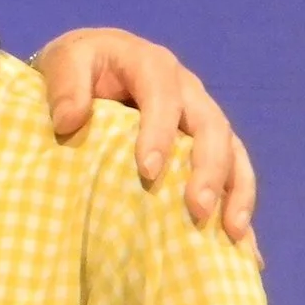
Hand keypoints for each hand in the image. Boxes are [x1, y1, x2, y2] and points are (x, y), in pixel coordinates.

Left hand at [33, 27, 259, 259]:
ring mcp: (201, 118)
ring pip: (232, 151)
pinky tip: (241, 243)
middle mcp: (188, 91)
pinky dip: (237, 205)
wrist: (92, 65)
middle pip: (212, 127)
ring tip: (231, 231)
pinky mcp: (205, 143)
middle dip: (209, 170)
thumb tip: (68, 121)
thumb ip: (64, 86)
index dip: (160, 132)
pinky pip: (233, 172)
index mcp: (153, 66)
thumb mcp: (64, 61)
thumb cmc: (78, 65)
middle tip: (197, 210)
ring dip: (236, 191)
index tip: (148, 171)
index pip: (163, 98)